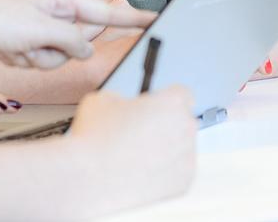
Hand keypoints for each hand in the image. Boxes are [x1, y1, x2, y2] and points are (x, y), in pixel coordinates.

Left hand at [0, 0, 155, 68]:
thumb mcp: (40, 31)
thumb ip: (72, 41)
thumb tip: (86, 50)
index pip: (105, 12)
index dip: (132, 18)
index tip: (158, 18)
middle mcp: (50, 7)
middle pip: (76, 42)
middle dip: (54, 51)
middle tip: (29, 42)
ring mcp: (35, 23)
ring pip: (54, 56)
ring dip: (34, 58)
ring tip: (12, 46)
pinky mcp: (20, 38)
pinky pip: (34, 59)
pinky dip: (19, 59)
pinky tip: (1, 49)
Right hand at [68, 86, 196, 209]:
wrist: (90, 179)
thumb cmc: (96, 139)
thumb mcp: (104, 98)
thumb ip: (124, 99)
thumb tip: (124, 108)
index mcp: (171, 102)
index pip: (182, 94)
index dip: (166, 100)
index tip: (155, 107)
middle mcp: (185, 129)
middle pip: (183, 121)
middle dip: (166, 125)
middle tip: (140, 132)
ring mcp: (186, 158)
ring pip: (181, 148)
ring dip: (166, 149)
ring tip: (136, 154)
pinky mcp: (182, 184)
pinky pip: (177, 172)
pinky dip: (163, 172)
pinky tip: (140, 170)